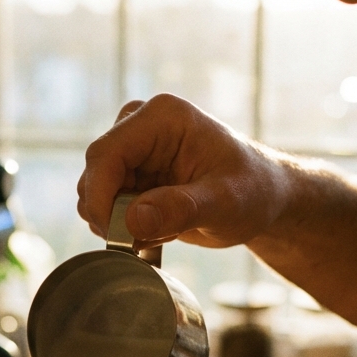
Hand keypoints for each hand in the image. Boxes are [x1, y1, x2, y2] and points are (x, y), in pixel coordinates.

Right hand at [76, 94, 286, 249]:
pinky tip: (158, 227)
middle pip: (94, 175)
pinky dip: (124, 225)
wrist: (262, 198)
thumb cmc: (253, 192)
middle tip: (148, 239)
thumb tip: (132, 220)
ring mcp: (132, 149)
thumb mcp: (225, 204)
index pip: (105, 154)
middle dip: (112, 215)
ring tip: (165, 229)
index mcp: (161, 117)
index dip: (100, 198)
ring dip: (120, 222)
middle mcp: (139, 125)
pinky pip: (105, 204)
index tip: (115, 236)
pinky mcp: (130, 172)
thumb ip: (181, 209)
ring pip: (95, 192)